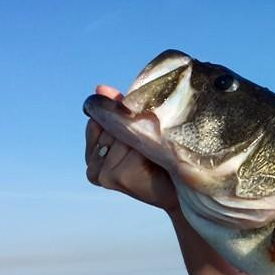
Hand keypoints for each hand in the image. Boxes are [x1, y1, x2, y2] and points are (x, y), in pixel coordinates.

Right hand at [85, 85, 178, 212]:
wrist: (183, 187)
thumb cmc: (164, 156)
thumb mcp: (141, 127)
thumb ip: (120, 108)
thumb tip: (99, 87)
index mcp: (94, 147)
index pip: (98, 117)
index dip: (123, 118)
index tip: (143, 129)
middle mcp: (91, 160)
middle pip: (109, 124)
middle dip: (133, 128)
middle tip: (152, 146)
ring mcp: (99, 170)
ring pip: (119, 135)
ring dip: (141, 140)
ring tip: (153, 155)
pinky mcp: (110, 176)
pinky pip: (128, 147)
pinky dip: (143, 150)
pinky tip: (152, 163)